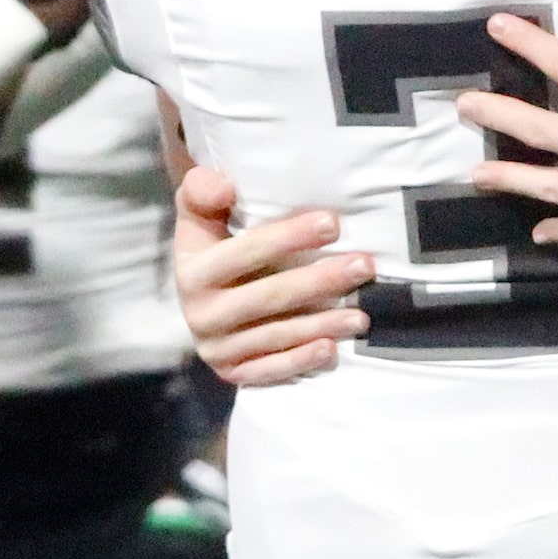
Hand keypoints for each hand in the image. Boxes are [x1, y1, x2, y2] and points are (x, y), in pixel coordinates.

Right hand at [174, 166, 372, 386]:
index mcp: (192, 270)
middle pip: (269, 296)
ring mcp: (216, 348)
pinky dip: (301, 361)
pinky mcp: (231, 372)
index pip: (246, 251)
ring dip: (322, 324)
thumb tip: (222, 185)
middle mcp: (200, 313)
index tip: (333, 223)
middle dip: (320, 280)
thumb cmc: (213, 248)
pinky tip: (331, 350)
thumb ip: (203, 192)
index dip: (289, 236)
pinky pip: (270, 370)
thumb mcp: (199, 217)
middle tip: (365, 266)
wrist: (199, 302)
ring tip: (362, 313)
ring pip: (276, 335)